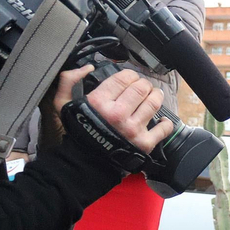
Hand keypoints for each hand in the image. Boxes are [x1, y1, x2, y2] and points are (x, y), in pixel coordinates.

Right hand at [52, 66, 173, 153]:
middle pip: (141, 88)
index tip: (131, 78)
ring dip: (157, 96)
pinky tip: (162, 120)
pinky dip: (166, 122)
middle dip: (144, 84)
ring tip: (155, 95)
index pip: (123, 78)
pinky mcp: (144, 143)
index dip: (130, 75)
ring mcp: (133, 129)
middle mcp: (117, 114)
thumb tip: (88, 67)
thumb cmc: (79, 131)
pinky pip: (164, 128)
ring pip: (154, 103)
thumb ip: (68, 81)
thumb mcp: (63, 104)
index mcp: (99, 102)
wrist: (87, 162)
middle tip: (144, 87)